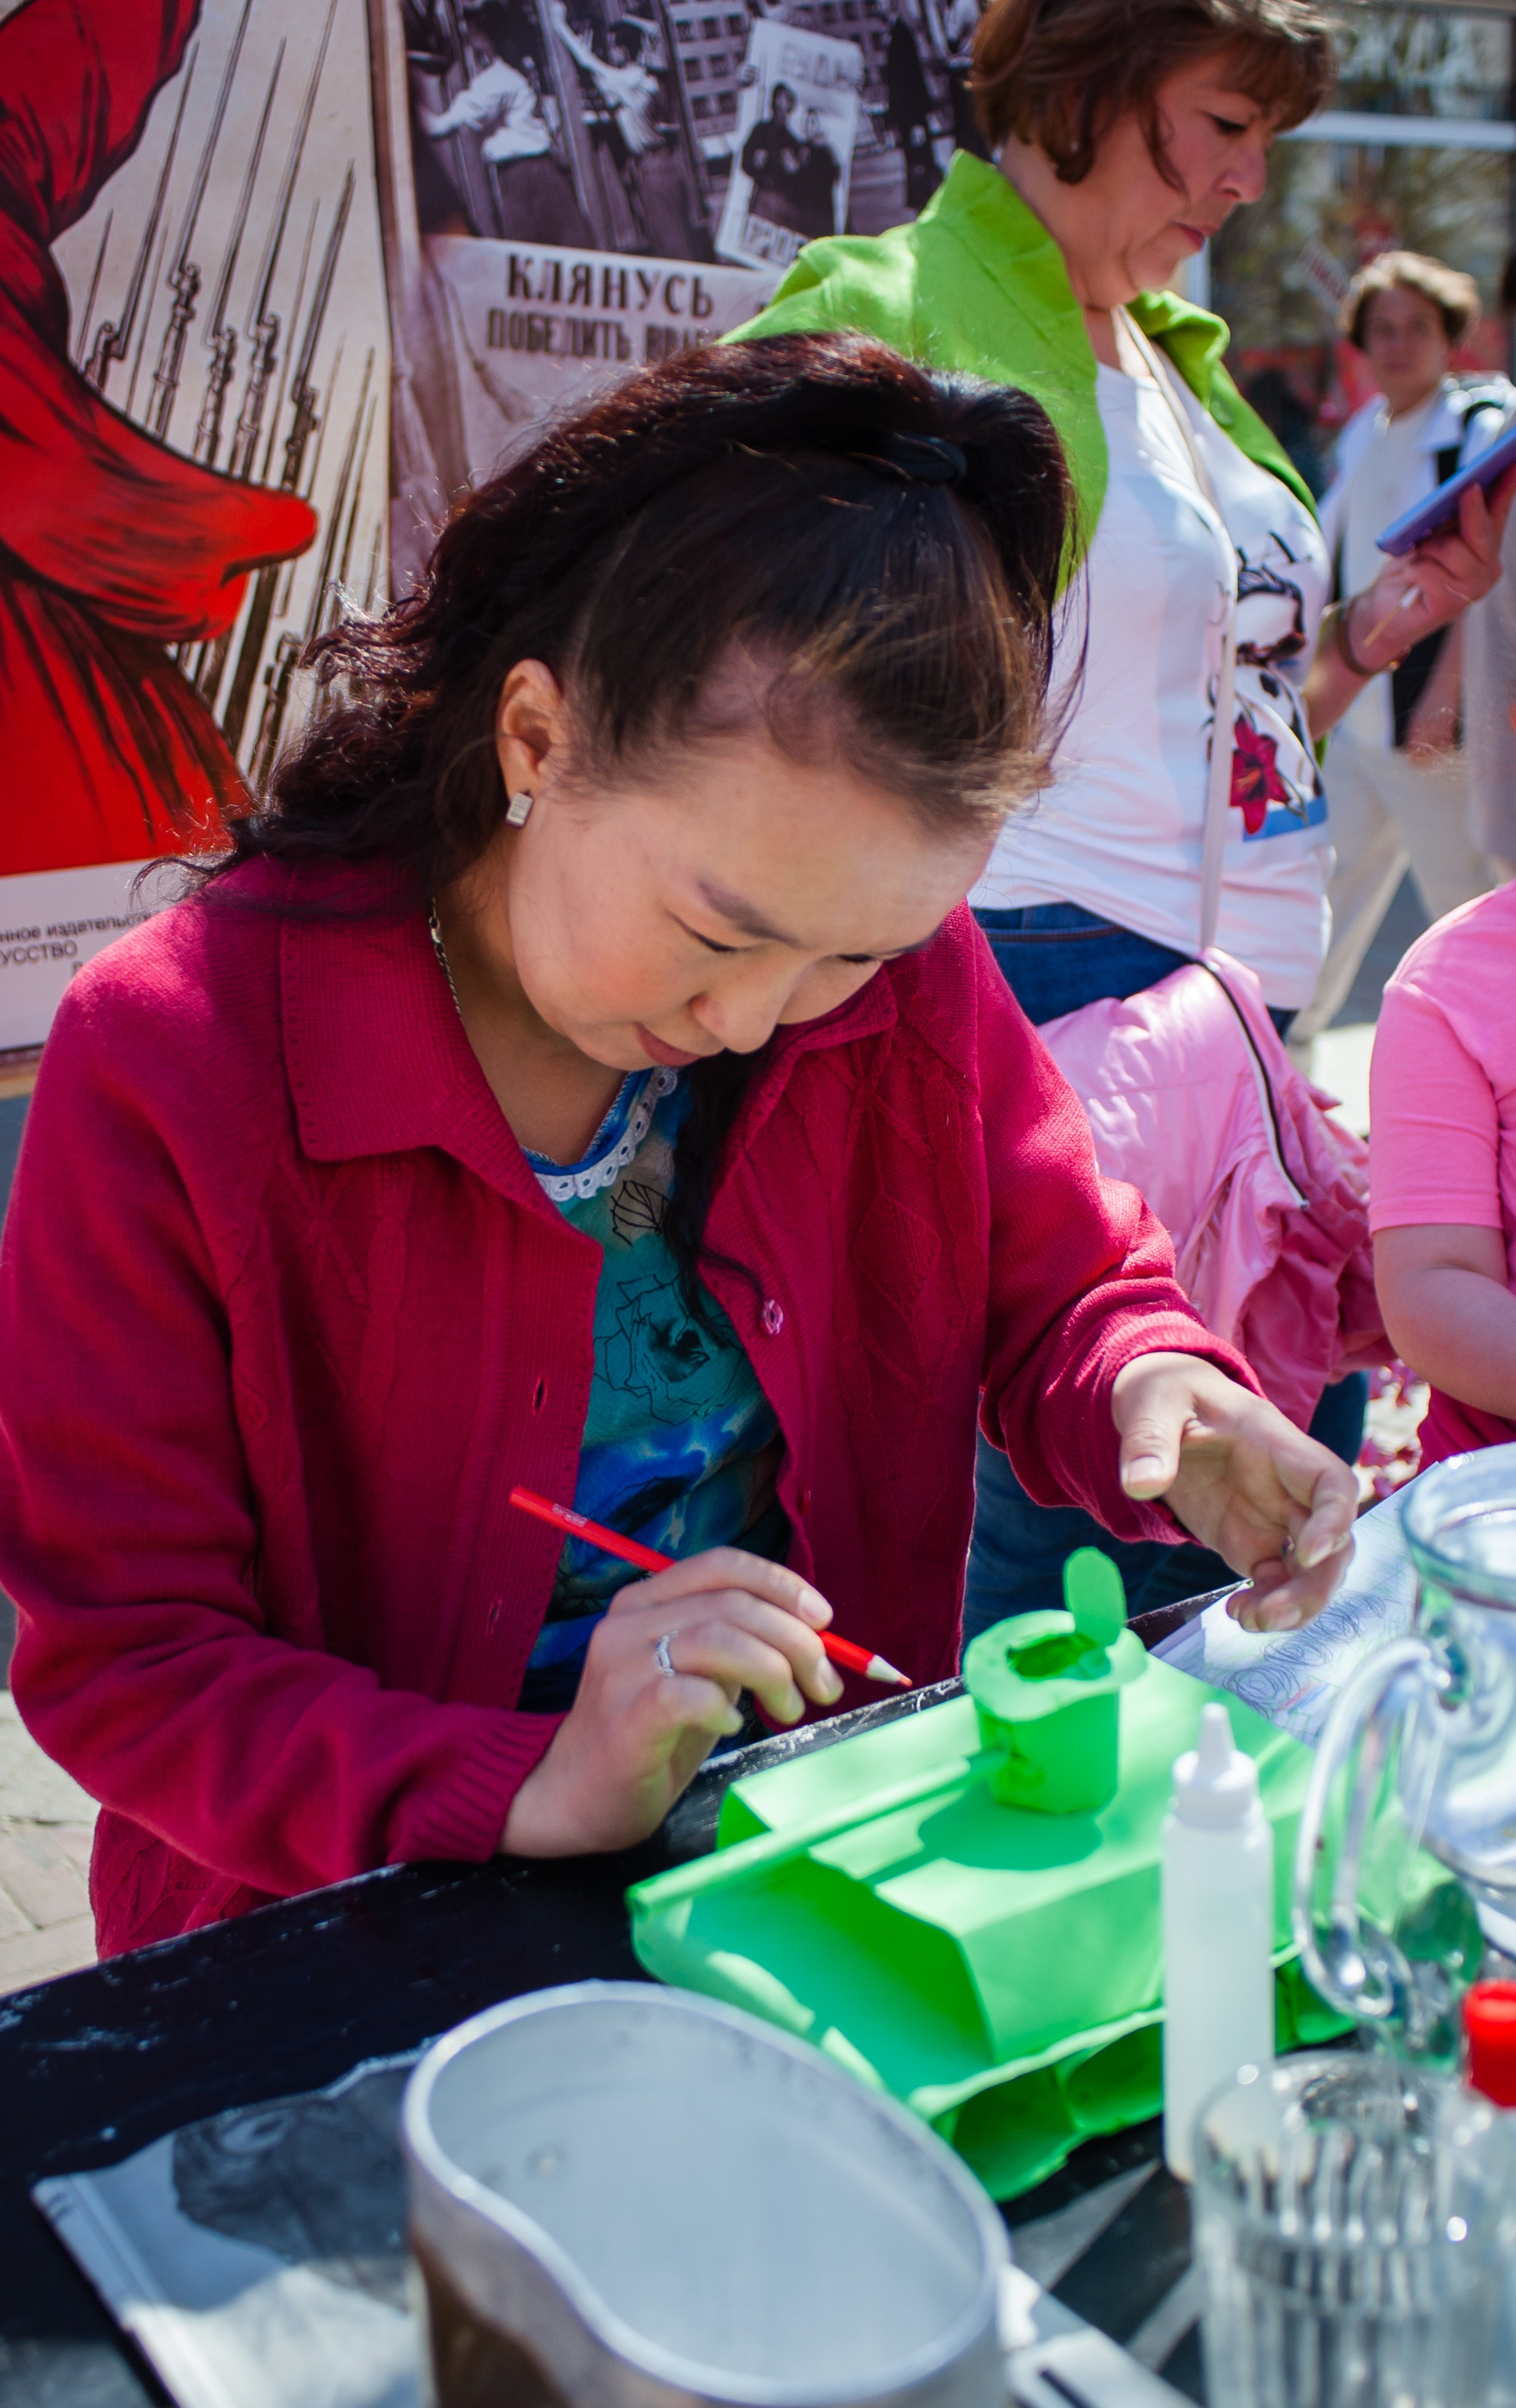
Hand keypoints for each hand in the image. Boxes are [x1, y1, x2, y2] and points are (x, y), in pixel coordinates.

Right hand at [500, 1550, 843, 1855]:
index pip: (722, 1565)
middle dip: (796, 1640)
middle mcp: (629, 1621)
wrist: (576, 1796)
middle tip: (823, 1684)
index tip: (823, 1620)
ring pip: (719, 1638)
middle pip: (732, 1603)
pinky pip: (690, 1694)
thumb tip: (811, 1634)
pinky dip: (725, 1707)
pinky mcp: (624, 1715)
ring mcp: (621, 1666)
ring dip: (773, 1672)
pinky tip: (732, 1724)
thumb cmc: (650, 1736)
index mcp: (646, 1601)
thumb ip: (739, 1644)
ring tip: (788, 1709)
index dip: (781, 1584)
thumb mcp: (699, 1675)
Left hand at [1112, 1353, 1356, 1632]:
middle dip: (1316, 1584)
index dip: (1334, 1520)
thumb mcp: (1151, 1403)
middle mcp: (1287, 1487)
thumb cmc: (1168, 1393)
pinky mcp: (1250, 1542)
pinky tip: (1236, 1613)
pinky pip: (1276, 1582)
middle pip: (1334, 1541)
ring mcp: (1272, 1518)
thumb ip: (1149, 1440)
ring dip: (1295, 1604)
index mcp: (1275, 1445)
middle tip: (1271, 1613)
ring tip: (1248, 1620)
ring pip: (1311, 1570)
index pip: (1332, 1482)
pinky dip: (1266, 1605)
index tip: (1307, 1553)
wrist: (1160, 1409)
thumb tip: (1140, 1483)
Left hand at [1352, 466, 1515, 669]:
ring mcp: (1472, 589)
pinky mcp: (1450, 605)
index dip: (1507, 485)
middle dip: (1474, 509)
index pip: (1499, 511)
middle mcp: (1486, 569)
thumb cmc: (1408, 569)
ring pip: (1454, 550)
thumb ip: (1448, 519)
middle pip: (1483, 532)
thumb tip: (1465, 491)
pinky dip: (1414, 568)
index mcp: (1483, 547)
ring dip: (1428, 548)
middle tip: (1469, 487)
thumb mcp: (1429, 536)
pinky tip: (1410, 578)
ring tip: (1416, 556)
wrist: (1382, 610)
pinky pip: (1430, 570)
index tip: (1513, 459)